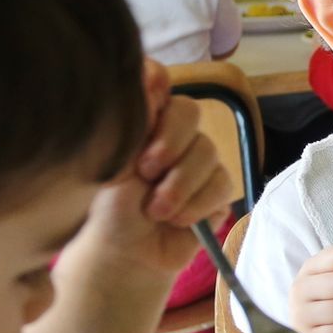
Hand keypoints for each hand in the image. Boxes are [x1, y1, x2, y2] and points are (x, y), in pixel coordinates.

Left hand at [80, 59, 234, 276]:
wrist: (128, 254)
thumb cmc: (110, 209)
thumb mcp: (114, 163)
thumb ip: (136, 123)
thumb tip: (154, 78)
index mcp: (143, 120)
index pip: (156, 80)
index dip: (156, 85)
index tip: (149, 105)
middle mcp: (172, 133)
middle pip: (189, 112)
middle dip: (171, 143)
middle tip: (147, 171)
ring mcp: (198, 160)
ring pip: (208, 152)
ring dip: (180, 185)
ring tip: (156, 211)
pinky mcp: (218, 188)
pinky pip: (221, 184)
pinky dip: (197, 204)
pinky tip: (177, 220)